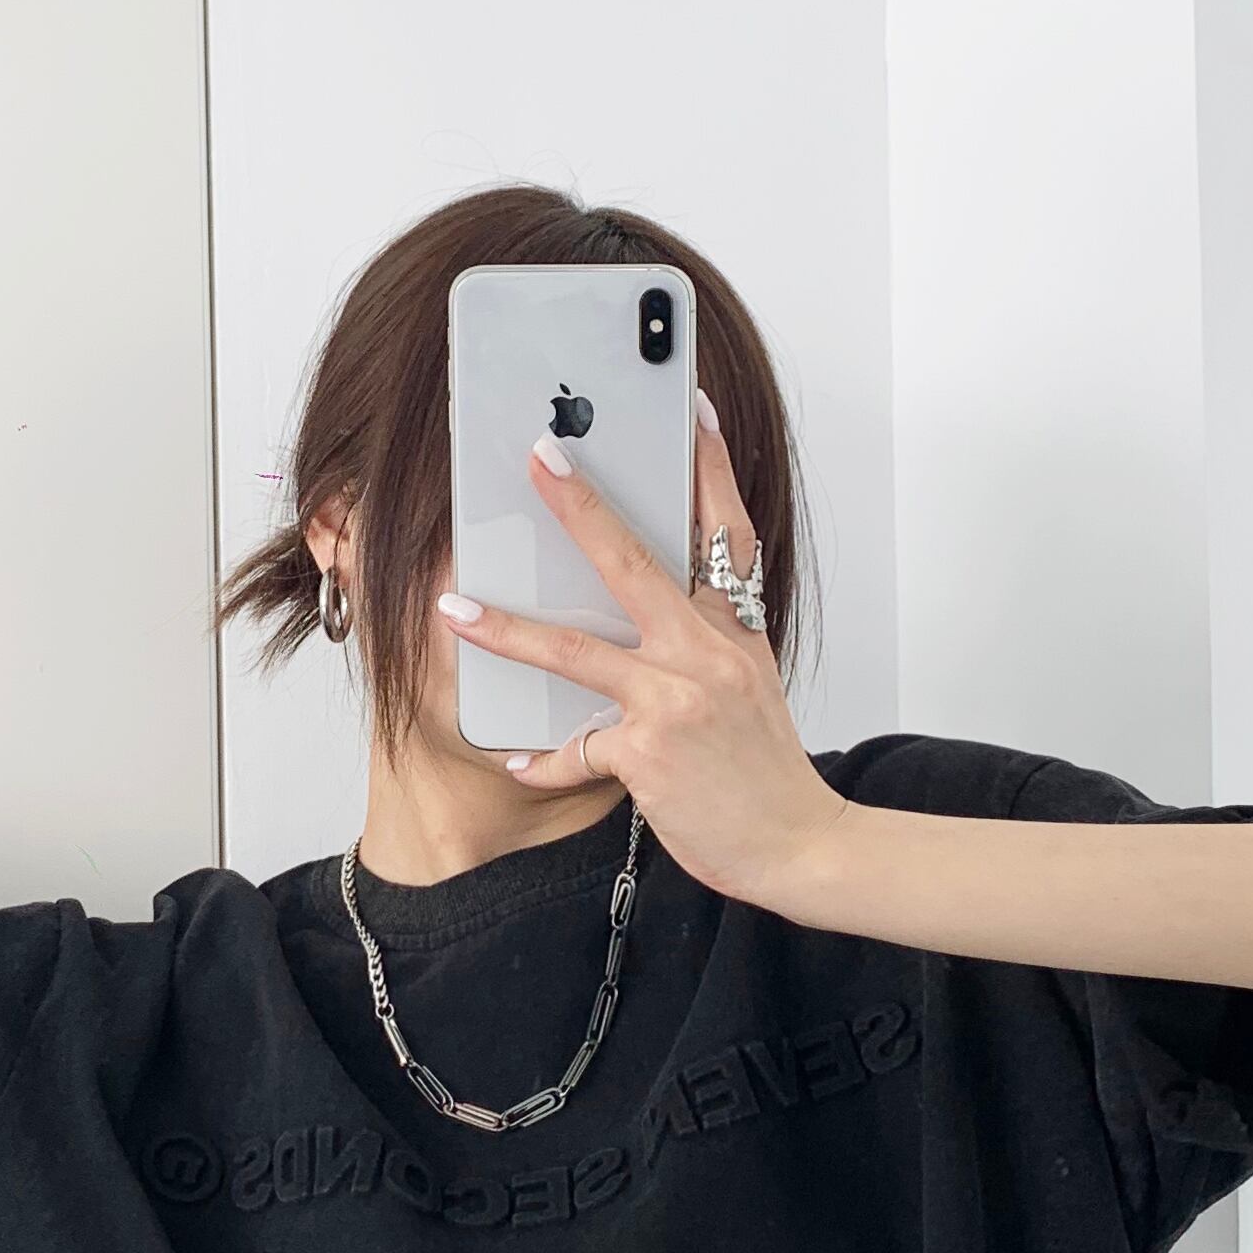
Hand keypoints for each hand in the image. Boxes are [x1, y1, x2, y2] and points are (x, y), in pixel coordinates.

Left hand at [437, 405, 849, 911]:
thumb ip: (707, 644)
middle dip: (581, 507)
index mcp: (735, 633)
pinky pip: (575, 749)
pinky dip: (543, 759)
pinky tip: (516, 759)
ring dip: (506, 627)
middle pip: (635, 564)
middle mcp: (707, 654)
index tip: (691, 407)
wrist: (799, 845)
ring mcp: (677, 701)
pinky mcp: (648, 754)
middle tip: (540, 457)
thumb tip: (656, 610)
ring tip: (453, 606)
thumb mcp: (751, 688)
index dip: (709, 466)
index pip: (725, 532)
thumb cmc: (765, 772)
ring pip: (577, 652)